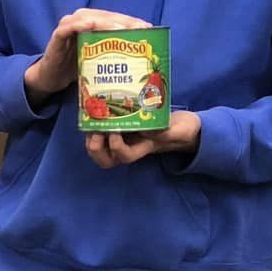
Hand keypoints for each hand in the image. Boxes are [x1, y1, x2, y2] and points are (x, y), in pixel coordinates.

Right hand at [25, 8, 152, 99]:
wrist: (51, 77)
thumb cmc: (77, 67)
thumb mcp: (100, 60)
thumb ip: (116, 55)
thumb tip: (144, 60)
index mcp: (94, 23)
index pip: (116, 18)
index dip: (133, 22)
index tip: (149, 29)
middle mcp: (82, 20)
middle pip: (106, 16)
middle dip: (124, 21)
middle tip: (140, 29)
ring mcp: (68, 26)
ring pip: (89, 18)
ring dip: (105, 22)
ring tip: (120, 29)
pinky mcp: (57, 35)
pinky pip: (67, 27)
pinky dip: (78, 25)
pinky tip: (89, 25)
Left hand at [85, 111, 201, 168]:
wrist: (180, 124)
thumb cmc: (181, 129)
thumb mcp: (181, 130)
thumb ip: (169, 133)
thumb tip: (151, 131)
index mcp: (141, 149)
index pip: (124, 156)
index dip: (116, 147)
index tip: (116, 130)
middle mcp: (127, 148)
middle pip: (104, 160)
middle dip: (95, 147)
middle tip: (95, 130)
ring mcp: (121, 140)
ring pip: (98, 149)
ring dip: (90, 137)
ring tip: (91, 121)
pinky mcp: (118, 128)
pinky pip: (99, 133)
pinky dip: (94, 125)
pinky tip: (95, 110)